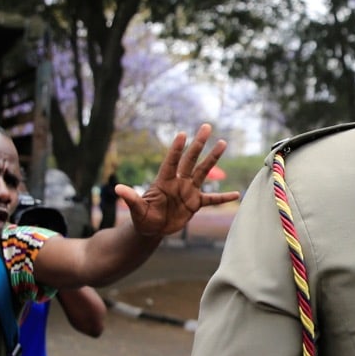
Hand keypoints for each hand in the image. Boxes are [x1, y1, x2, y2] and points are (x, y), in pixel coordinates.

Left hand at [120, 125, 237, 237]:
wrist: (152, 229)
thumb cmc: (142, 218)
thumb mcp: (136, 210)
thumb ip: (131, 199)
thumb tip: (117, 189)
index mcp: (164, 182)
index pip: (171, 162)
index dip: (176, 149)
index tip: (182, 134)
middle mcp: (178, 182)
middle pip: (190, 159)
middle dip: (198, 144)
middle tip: (206, 126)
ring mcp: (188, 191)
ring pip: (203, 171)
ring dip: (213, 158)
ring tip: (222, 142)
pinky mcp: (195, 203)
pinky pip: (212, 199)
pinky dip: (223, 198)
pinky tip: (237, 194)